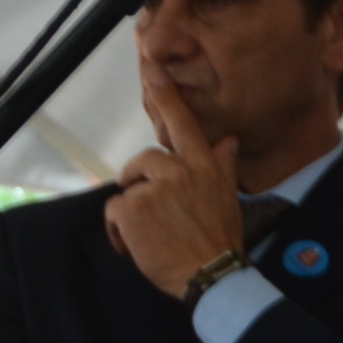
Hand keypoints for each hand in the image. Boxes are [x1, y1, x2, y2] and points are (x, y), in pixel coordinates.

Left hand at [104, 65, 245, 298]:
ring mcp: (154, 189)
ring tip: (145, 236)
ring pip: (128, 190)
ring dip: (131, 213)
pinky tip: (132, 246)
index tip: (152, 69)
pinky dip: (117, 231)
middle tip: (146, 208)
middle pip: (144, 160)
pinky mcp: (132, 209)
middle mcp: (178, 170)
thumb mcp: (229, 196)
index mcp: (203, 165)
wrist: (211, 273)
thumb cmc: (221, 237)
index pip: (183, 122)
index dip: (166, 95)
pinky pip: (113, 211)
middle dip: (138, 180)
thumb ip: (222, 164)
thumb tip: (228, 138)